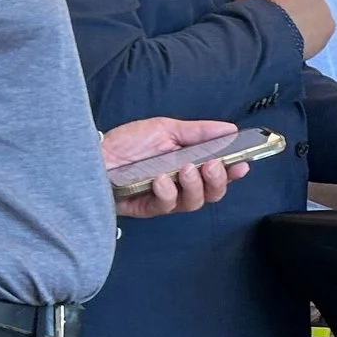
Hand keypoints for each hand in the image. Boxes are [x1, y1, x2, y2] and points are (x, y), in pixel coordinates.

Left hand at [102, 117, 245, 218]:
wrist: (95, 154)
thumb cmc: (127, 143)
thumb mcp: (165, 128)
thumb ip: (199, 131)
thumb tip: (229, 128)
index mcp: (189, 165)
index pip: (219, 174)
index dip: (233, 172)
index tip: (242, 164)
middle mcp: (181, 184)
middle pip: (212, 194)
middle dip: (218, 181)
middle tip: (212, 166)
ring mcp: (166, 198)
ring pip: (194, 203)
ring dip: (195, 186)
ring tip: (185, 169)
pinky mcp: (148, 208)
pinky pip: (166, 206)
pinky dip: (167, 192)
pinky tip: (160, 179)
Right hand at [237, 0, 334, 57]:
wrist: (262, 38)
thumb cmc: (254, 10)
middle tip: (282, 9)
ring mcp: (324, 10)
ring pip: (317, 9)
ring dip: (306, 14)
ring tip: (287, 26)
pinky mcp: (327, 29)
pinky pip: (322, 27)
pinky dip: (312, 31)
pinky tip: (296, 35)